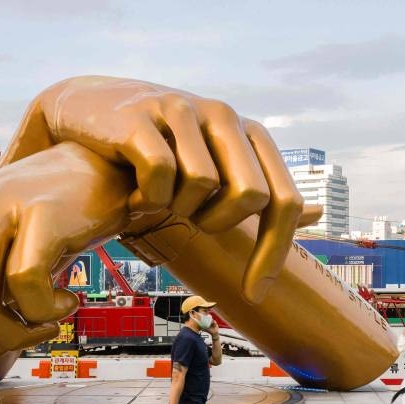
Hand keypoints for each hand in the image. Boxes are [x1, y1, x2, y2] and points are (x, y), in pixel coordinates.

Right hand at [1, 76, 322, 303]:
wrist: (87, 114)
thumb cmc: (159, 153)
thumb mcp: (215, 167)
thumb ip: (261, 188)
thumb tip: (317, 214)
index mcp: (249, 133)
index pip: (283, 199)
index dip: (273, 252)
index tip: (254, 293)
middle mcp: (223, 115)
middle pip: (252, 194)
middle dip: (221, 225)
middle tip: (190, 223)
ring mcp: (182, 110)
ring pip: (202, 186)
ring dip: (178, 210)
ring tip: (157, 201)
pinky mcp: (141, 115)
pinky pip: (161, 175)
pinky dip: (148, 198)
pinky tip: (134, 192)